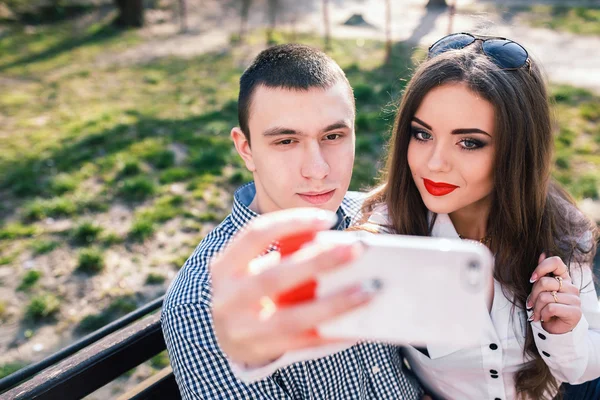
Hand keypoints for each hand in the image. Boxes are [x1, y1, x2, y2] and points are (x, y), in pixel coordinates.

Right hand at [210, 208, 372, 366]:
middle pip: (275, 276)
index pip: (255, 234)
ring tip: (368, 290)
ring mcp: (241, 329)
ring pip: (292, 318)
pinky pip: (303, 343)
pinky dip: (333, 334)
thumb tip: (336, 243)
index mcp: (224, 267)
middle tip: (355, 249)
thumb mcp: (254, 267)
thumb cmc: (251, 289)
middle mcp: (227, 298)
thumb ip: (283, 254)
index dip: (291, 223)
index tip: (328, 219)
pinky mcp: (261, 351)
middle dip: (318, 261)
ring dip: (334, 303)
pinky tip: (359, 327)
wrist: (227, 337)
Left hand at [527, 253, 581, 333]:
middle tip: (530, 304)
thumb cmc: (547, 307)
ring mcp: (575, 299)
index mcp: (564, 278)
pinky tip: (544, 318)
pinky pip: (550, 308)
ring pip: (545, 297)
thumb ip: (543, 273)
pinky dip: (542, 314)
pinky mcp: (575, 312)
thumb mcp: (542, 289)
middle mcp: (571, 286)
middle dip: (532, 295)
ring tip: (537, 313)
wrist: (556, 329)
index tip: (532, 279)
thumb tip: (542, 254)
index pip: (556, 262)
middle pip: (544, 282)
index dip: (541, 268)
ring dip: (536, 308)